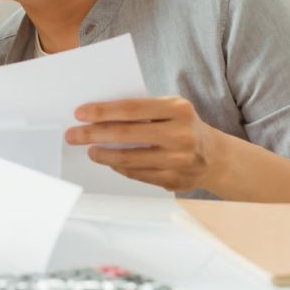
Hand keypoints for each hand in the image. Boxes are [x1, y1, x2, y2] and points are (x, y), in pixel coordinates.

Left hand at [64, 97, 223, 192]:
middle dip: (93, 134)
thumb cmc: (182, 126)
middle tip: (73, 135)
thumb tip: (97, 115)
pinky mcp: (175, 180)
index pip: (131, 109)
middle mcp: (181, 134)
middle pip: (126, 134)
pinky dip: (120, 167)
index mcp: (178, 109)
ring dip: (102, 155)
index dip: (102, 111)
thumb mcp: (170, 109)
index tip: (79, 113)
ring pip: (128, 159)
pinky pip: (137, 174)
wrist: (216, 156)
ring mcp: (179, 160)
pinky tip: (110, 162)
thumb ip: (141, 110)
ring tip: (90, 150)